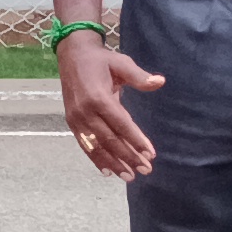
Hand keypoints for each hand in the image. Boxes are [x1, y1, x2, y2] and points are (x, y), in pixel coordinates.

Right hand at [57, 33, 164, 178]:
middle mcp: (85, 111)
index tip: (151, 154)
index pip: (121, 124)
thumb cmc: (101, 60)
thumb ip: (140, 76)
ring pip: (96, 147)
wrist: (71, 55)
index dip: (136, 140)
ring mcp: (76, 119)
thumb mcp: (122, 63)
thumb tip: (160, 82)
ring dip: (113, 163)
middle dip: (128, 157)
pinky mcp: (72, 122)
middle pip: (110, 140)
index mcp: (98, 97)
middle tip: (146, 169)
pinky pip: (85, 145)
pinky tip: (108, 171)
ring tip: (129, 176)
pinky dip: (96, 159)